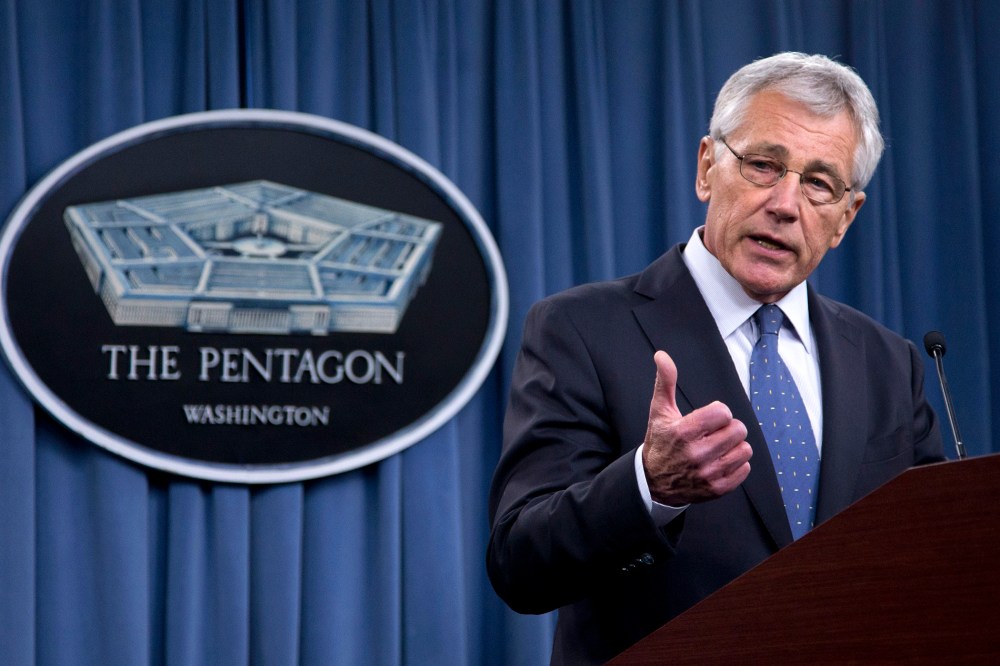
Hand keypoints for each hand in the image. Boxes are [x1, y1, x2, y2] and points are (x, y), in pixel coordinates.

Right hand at [641, 350, 751, 505]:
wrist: (653, 482)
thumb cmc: (660, 442)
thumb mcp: (659, 411)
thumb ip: (665, 382)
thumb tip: (662, 355)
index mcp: (684, 432)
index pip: (724, 413)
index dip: (718, 413)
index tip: (707, 419)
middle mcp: (697, 454)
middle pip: (738, 430)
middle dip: (728, 428)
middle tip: (714, 433)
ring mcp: (709, 473)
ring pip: (745, 449)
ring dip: (734, 446)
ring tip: (718, 447)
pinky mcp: (717, 488)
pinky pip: (744, 469)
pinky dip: (736, 464)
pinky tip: (720, 461)